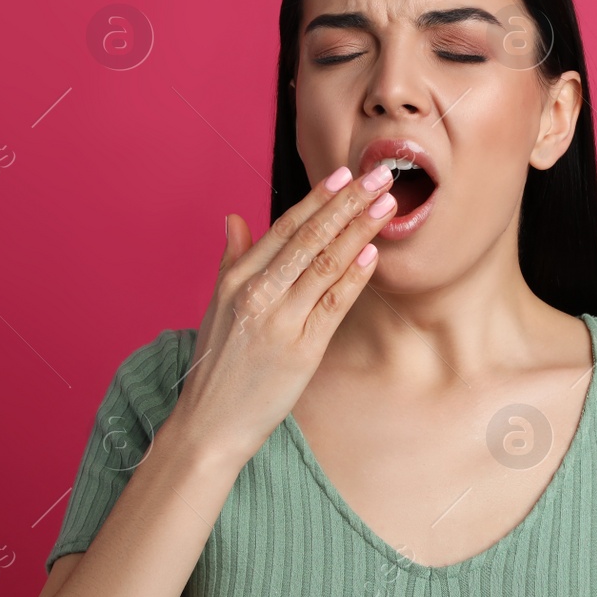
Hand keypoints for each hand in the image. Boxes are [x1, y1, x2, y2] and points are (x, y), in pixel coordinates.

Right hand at [170, 164, 399, 464]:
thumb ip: (232, 259)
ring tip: (386, 205)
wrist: (209, 423)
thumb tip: (235, 218)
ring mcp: (278, 321)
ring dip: (358, 230)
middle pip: (309, 237)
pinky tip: (371, 254)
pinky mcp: (300, 350)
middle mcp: (256, 293)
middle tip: (379, 175)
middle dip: (347, 202)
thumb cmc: (217, 365)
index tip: (344, 174)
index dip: (317, 198)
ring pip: (325, 264)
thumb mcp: (216, 305)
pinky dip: (352, 277)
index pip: (284, 228)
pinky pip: (332, 305)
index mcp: (236, 278)